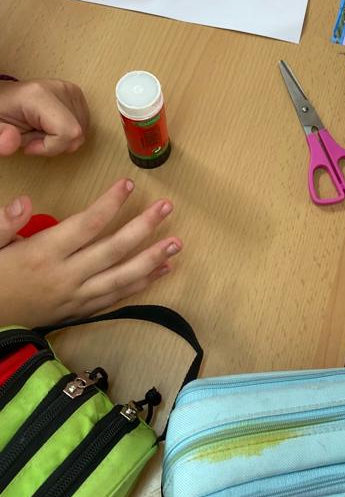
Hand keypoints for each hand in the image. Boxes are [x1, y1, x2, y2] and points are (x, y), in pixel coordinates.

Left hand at [0, 78, 89, 156]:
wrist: (5, 98)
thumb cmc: (2, 112)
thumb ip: (0, 137)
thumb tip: (10, 142)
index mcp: (40, 95)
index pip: (69, 132)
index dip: (51, 148)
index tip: (30, 145)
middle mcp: (61, 89)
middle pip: (77, 134)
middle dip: (54, 144)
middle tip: (32, 135)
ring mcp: (71, 91)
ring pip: (82, 132)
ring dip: (60, 139)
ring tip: (39, 129)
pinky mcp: (76, 95)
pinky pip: (83, 125)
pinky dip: (67, 132)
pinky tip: (50, 125)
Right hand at [0, 179, 181, 326]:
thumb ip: (4, 222)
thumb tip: (23, 201)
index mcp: (43, 254)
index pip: (86, 225)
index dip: (109, 204)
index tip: (128, 184)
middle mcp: (65, 276)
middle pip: (112, 250)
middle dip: (143, 227)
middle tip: (167, 207)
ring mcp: (75, 297)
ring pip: (121, 278)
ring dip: (151, 260)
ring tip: (176, 243)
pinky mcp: (80, 311)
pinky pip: (116, 298)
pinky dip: (141, 285)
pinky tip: (162, 271)